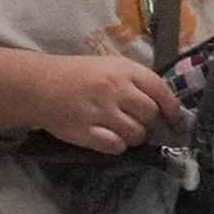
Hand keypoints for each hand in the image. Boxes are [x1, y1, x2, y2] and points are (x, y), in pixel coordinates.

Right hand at [26, 53, 183, 156]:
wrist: (38, 85)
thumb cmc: (79, 75)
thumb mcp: (110, 66)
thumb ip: (137, 81)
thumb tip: (165, 105)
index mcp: (125, 70)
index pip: (162, 92)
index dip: (172, 110)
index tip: (174, 120)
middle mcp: (115, 89)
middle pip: (151, 115)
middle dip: (149, 123)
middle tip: (138, 123)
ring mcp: (100, 111)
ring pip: (136, 134)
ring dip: (134, 136)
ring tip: (121, 130)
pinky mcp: (86, 132)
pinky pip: (116, 147)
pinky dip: (116, 146)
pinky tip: (108, 138)